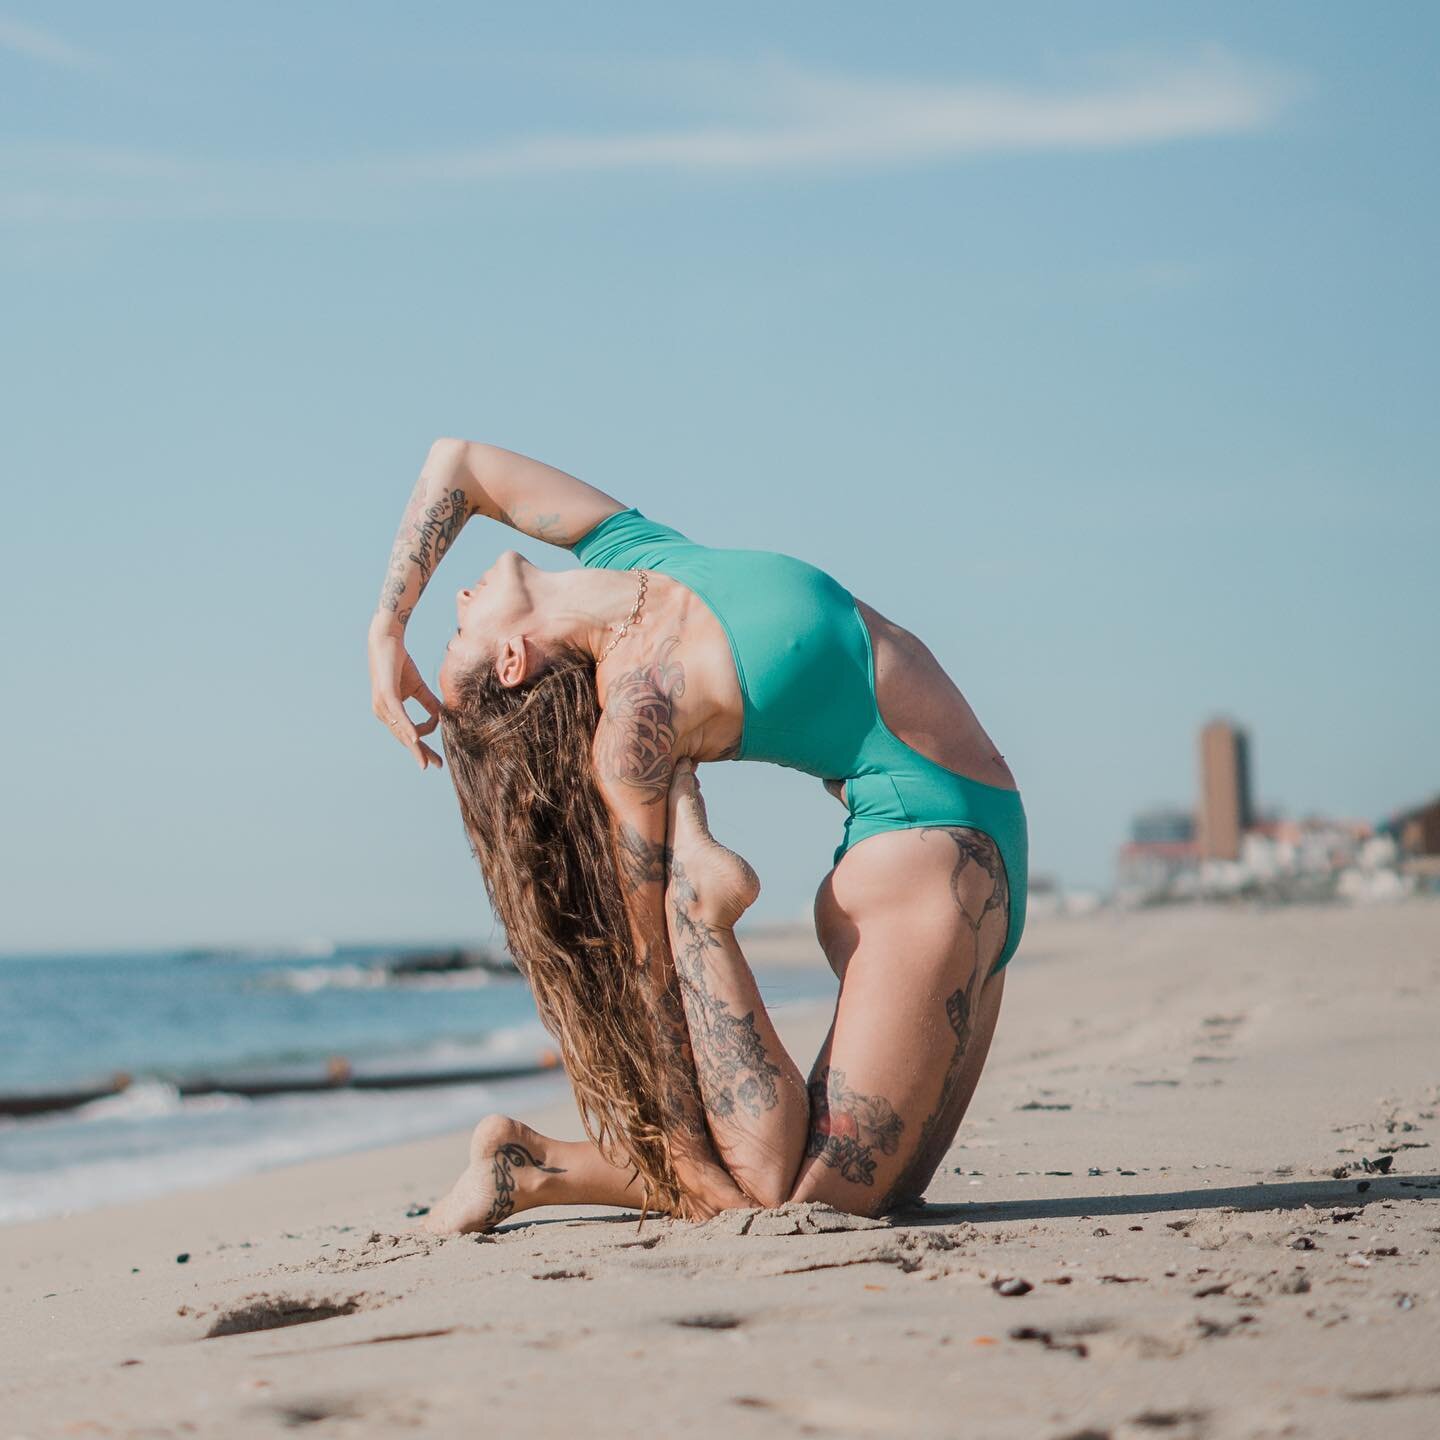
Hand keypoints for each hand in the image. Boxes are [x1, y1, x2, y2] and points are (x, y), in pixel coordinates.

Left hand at [368, 624, 442, 769]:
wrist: (387, 642)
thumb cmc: (400, 663)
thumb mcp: (418, 687)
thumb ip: (429, 702)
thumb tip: (442, 716)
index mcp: (390, 713)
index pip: (409, 734)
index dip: (424, 745)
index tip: (439, 736)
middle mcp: (383, 713)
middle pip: (405, 738)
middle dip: (420, 753)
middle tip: (434, 766)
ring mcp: (382, 706)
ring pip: (402, 730)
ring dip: (415, 746)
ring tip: (425, 760)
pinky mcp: (386, 695)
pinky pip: (399, 716)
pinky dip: (407, 728)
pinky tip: (415, 738)